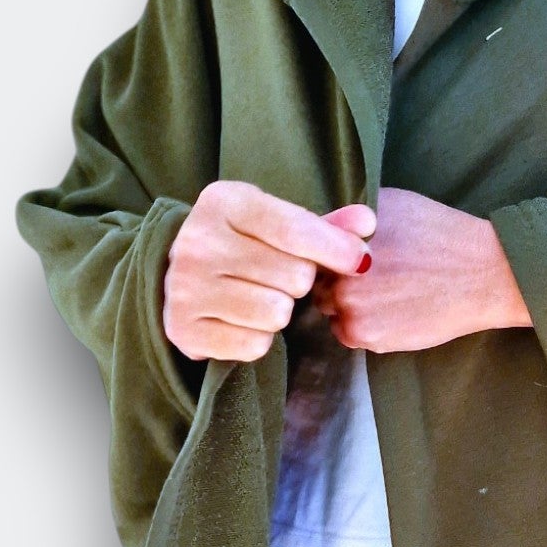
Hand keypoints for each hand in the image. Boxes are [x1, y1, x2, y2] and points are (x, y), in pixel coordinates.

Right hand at [163, 182, 374, 363]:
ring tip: (261, 297)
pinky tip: (243, 321)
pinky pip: (255, 345)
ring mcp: (186, 287)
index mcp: (224, 202)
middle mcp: (198, 241)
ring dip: (281, 311)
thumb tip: (366, 223)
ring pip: (276, 313)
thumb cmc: (244, 245)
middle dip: (300, 282)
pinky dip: (259, 338)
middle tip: (281, 278)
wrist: (180, 277)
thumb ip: (326, 226)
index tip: (360, 262)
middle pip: (294, 276)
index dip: (336, 249)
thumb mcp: (279, 223)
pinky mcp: (185, 330)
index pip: (295, 229)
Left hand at [312, 187, 530, 353]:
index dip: (325, 253)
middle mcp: (338, 275)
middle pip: (316, 283)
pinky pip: (350, 334)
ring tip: (384, 293)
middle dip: (335, 280)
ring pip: (332, 311)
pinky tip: (392, 310)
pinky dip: (364, 325)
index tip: (342, 255)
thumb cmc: (439, 233)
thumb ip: (349, 217)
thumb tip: (324, 226)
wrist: (481, 273)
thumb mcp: (388, 205)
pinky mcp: (370, 337)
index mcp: (338, 239)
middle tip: (370, 276)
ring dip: (348, 305)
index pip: (308, 250)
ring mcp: (352, 309)